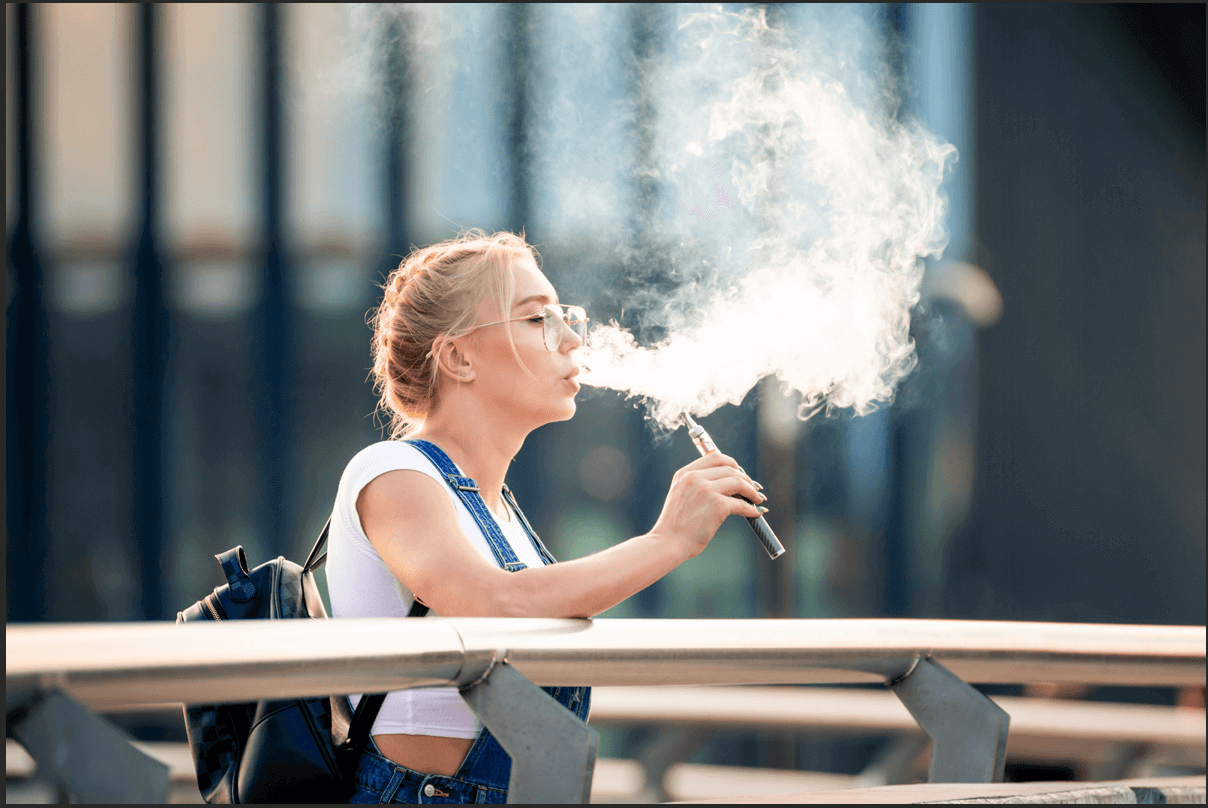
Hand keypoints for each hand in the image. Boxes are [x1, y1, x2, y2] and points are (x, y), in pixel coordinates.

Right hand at [650, 452, 765, 558]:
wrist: (668, 543)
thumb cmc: (675, 525)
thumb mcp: (681, 496)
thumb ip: (697, 485)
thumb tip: (726, 483)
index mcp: (685, 473)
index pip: (716, 457)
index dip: (732, 464)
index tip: (740, 473)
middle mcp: (695, 477)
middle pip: (730, 468)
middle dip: (746, 478)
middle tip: (754, 488)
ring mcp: (707, 490)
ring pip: (739, 482)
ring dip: (752, 491)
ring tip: (757, 499)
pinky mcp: (717, 505)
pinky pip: (742, 504)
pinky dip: (752, 508)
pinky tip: (756, 512)